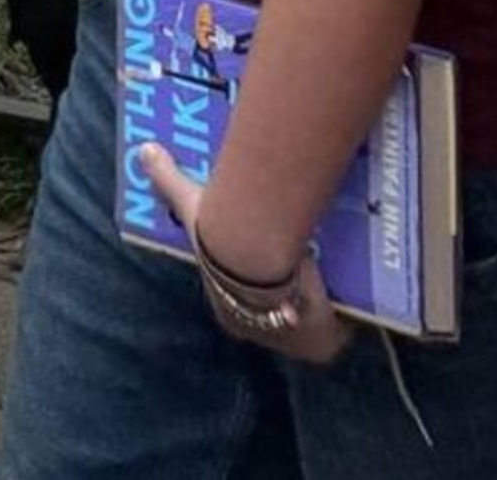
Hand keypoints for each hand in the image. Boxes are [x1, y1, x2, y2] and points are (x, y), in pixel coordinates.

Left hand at [134, 151, 348, 366]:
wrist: (259, 262)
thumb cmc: (220, 239)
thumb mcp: (190, 205)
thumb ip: (168, 180)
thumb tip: (145, 151)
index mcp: (226, 309)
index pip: (238, 300)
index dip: (250, 282)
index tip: (266, 259)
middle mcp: (257, 331)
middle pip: (277, 313)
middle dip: (287, 293)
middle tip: (304, 258)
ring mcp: (290, 342)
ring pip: (308, 323)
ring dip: (317, 303)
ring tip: (331, 268)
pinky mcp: (321, 344)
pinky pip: (337, 330)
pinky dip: (344, 313)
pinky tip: (351, 288)